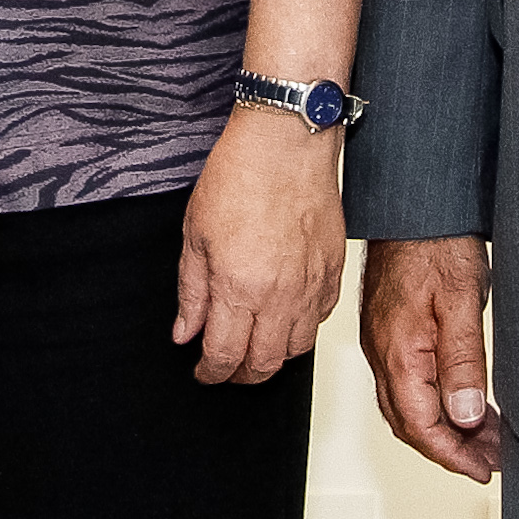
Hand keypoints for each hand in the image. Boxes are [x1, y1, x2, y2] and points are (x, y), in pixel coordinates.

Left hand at [172, 109, 344, 385]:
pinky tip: (284, 319)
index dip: (209, 372)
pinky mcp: (332, 272)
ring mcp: (310, 286)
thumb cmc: (239, 175)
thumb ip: (191, 290)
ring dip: (271, 358)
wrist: (286, 142)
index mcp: (238, 287)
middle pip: (262, 364)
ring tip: (252, 348)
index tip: (202, 372)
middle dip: (239, 375)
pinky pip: (320, 320)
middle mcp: (279, 296)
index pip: (223, 355)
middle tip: (224, 369)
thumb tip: (185, 331)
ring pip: (295, 350)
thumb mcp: (195, 233)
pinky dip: (301, 330)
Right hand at [360, 234, 501, 480]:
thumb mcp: (462, 303)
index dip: (453, 456)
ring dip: (444, 428)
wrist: (414, 205)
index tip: (483, 469)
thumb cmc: (435, 244)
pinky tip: (462, 398)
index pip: (421, 426)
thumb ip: (464, 364)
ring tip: (486, 435)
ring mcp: (382, 343)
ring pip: (406, 405)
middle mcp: (382, 352)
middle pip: (409, 423)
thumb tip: (466, 417)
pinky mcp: (388, 331)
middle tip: (491, 458)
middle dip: (450, 449)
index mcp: (399, 352)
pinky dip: (434, 403)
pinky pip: (406, 383)